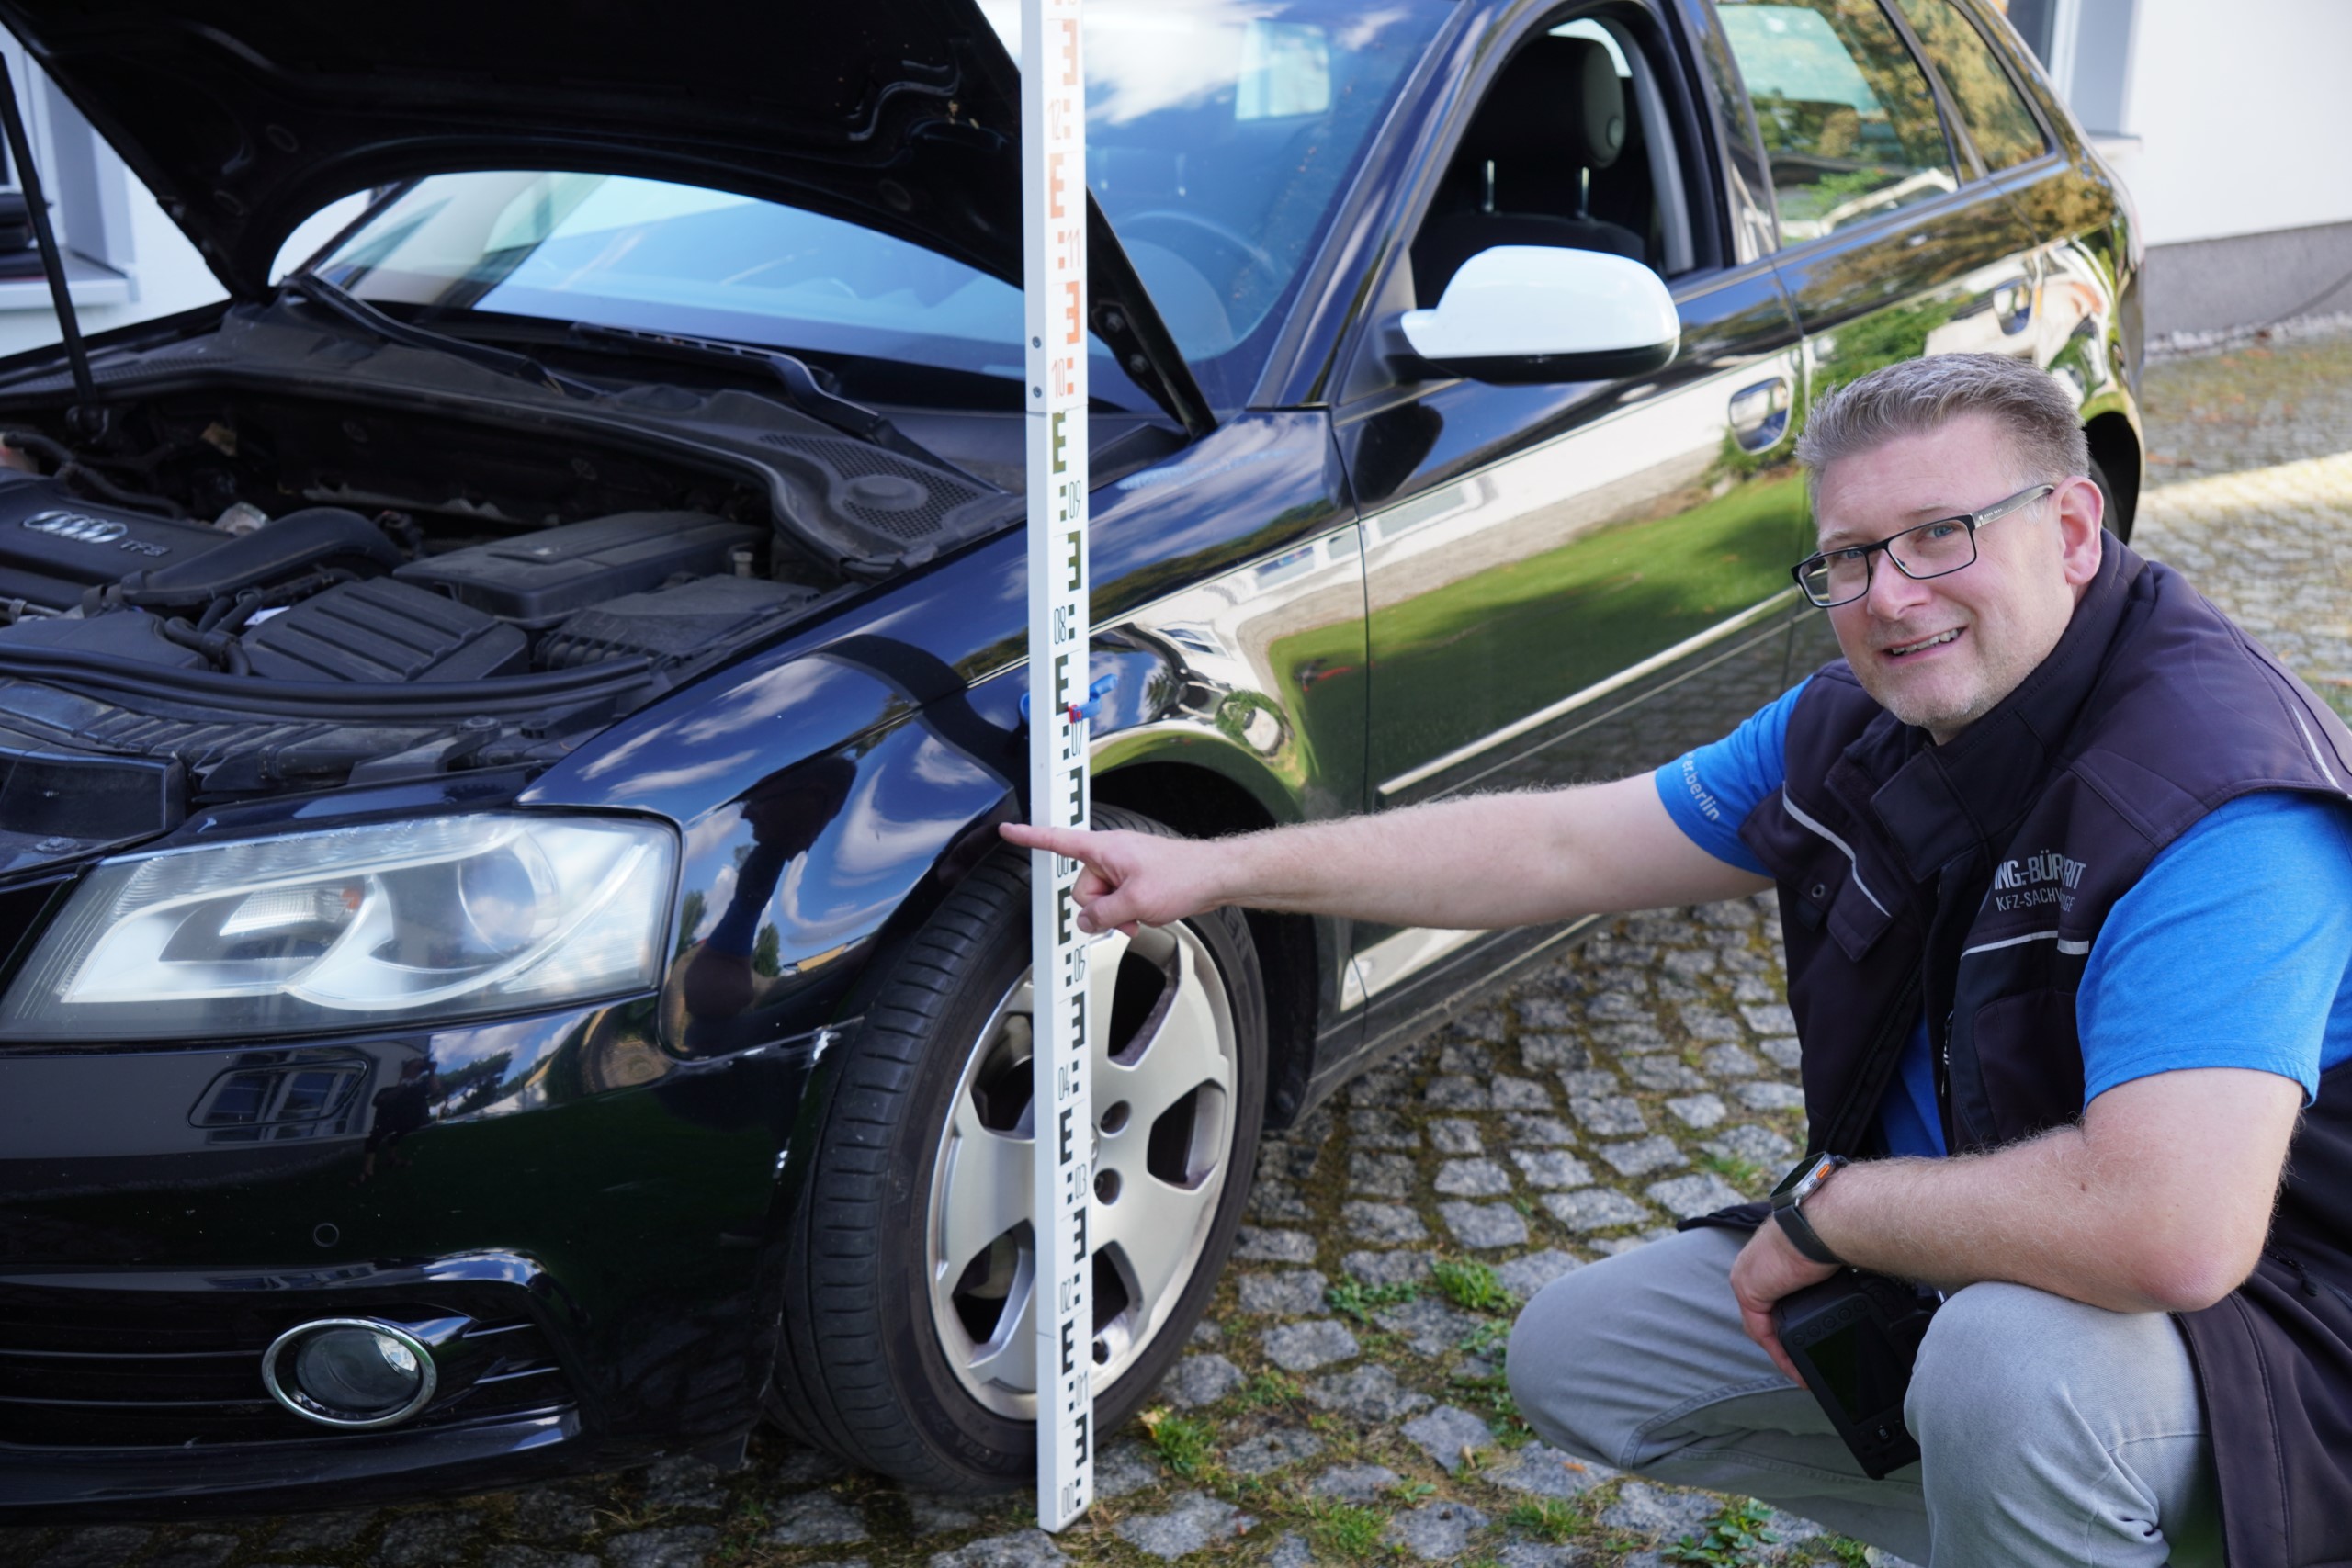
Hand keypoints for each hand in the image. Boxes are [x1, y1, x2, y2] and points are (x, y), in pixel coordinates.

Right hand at [997, 822, 1224, 934]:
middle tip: (1127, 913)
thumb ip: (1103, 915)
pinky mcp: (1135, 879)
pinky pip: (1117, 901)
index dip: (1030, 837)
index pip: (1058, 840)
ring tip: (1141, 915)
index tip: (1008, 830)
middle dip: (1100, 908)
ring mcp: (1123, 868)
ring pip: (1101, 901)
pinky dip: (1127, 912)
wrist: (1213, 877)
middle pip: (1082, 889)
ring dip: (1117, 914)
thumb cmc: (1182, 876)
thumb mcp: (1135, 902)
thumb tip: (1086, 922)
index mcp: (1105, 848)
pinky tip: (1145, 915)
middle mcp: (1111, 855)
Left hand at [1728, 1218, 1839, 1384]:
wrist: (1818, 1224)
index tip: (1811, 1341)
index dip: (1790, 1322)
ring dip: (1782, 1351)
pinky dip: (1779, 1353)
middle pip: (1768, 1313)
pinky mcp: (1749, 1290)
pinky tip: (1796, 1369)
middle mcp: (1755, 1265)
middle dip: (1785, 1341)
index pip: (1776, 1296)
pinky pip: (1761, 1331)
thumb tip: (1859, 1276)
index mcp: (1773, 1255)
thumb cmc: (1831, 1229)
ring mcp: (1748, 1277)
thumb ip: (1831, 1273)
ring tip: (1803, 1371)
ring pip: (1763, 1325)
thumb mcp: (1829, 1257)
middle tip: (1806, 1363)